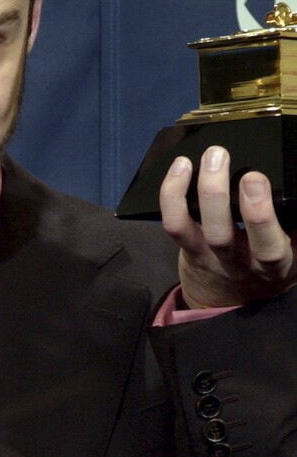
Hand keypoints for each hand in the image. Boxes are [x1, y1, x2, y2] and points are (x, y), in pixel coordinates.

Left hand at [160, 145, 296, 308]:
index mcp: (273, 264)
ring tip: (195, 159)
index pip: (269, 247)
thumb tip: (292, 185)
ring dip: (188, 190)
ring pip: (191, 228)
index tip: (256, 178)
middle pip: (221, 235)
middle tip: (219, 156)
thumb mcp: (294, 250)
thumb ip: (293, 224)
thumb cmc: (269, 262)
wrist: (234, 300)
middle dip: (216, 195)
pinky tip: (180, 168)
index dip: (260, 215)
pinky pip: (175, 224)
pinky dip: (171, 195)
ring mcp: (209, 256)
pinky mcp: (188, 250)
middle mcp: (237, 262)